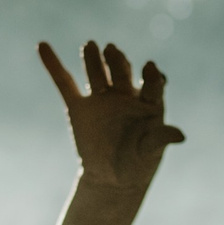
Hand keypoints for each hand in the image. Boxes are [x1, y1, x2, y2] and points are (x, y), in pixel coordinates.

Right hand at [37, 38, 184, 190]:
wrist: (113, 178)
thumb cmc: (138, 163)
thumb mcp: (151, 151)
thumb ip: (160, 138)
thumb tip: (181, 136)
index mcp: (147, 101)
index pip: (152, 83)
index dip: (152, 76)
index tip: (150, 68)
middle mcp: (124, 94)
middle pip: (121, 72)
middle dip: (116, 62)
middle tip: (111, 51)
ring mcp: (101, 98)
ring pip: (96, 73)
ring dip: (93, 60)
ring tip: (90, 47)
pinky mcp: (78, 107)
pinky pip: (64, 83)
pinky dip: (53, 65)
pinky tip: (42, 45)